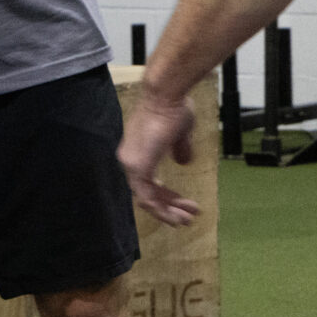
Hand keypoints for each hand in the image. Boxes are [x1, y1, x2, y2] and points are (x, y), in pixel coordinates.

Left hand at [118, 90, 201, 225]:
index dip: (167, 195)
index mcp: (137, 152)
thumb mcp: (179, 133)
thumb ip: (179, 149)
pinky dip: (162, 209)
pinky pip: (147, 197)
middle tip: (187, 217)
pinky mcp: (138, 167)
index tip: (185, 203)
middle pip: (147, 193)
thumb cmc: (173, 108)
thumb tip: (184, 162)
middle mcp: (129, 160)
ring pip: (146, 199)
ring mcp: (131, 164)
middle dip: (169, 207)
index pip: (148, 182)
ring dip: (167, 212)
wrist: (167, 95)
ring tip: (186, 220)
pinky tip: (178, 214)